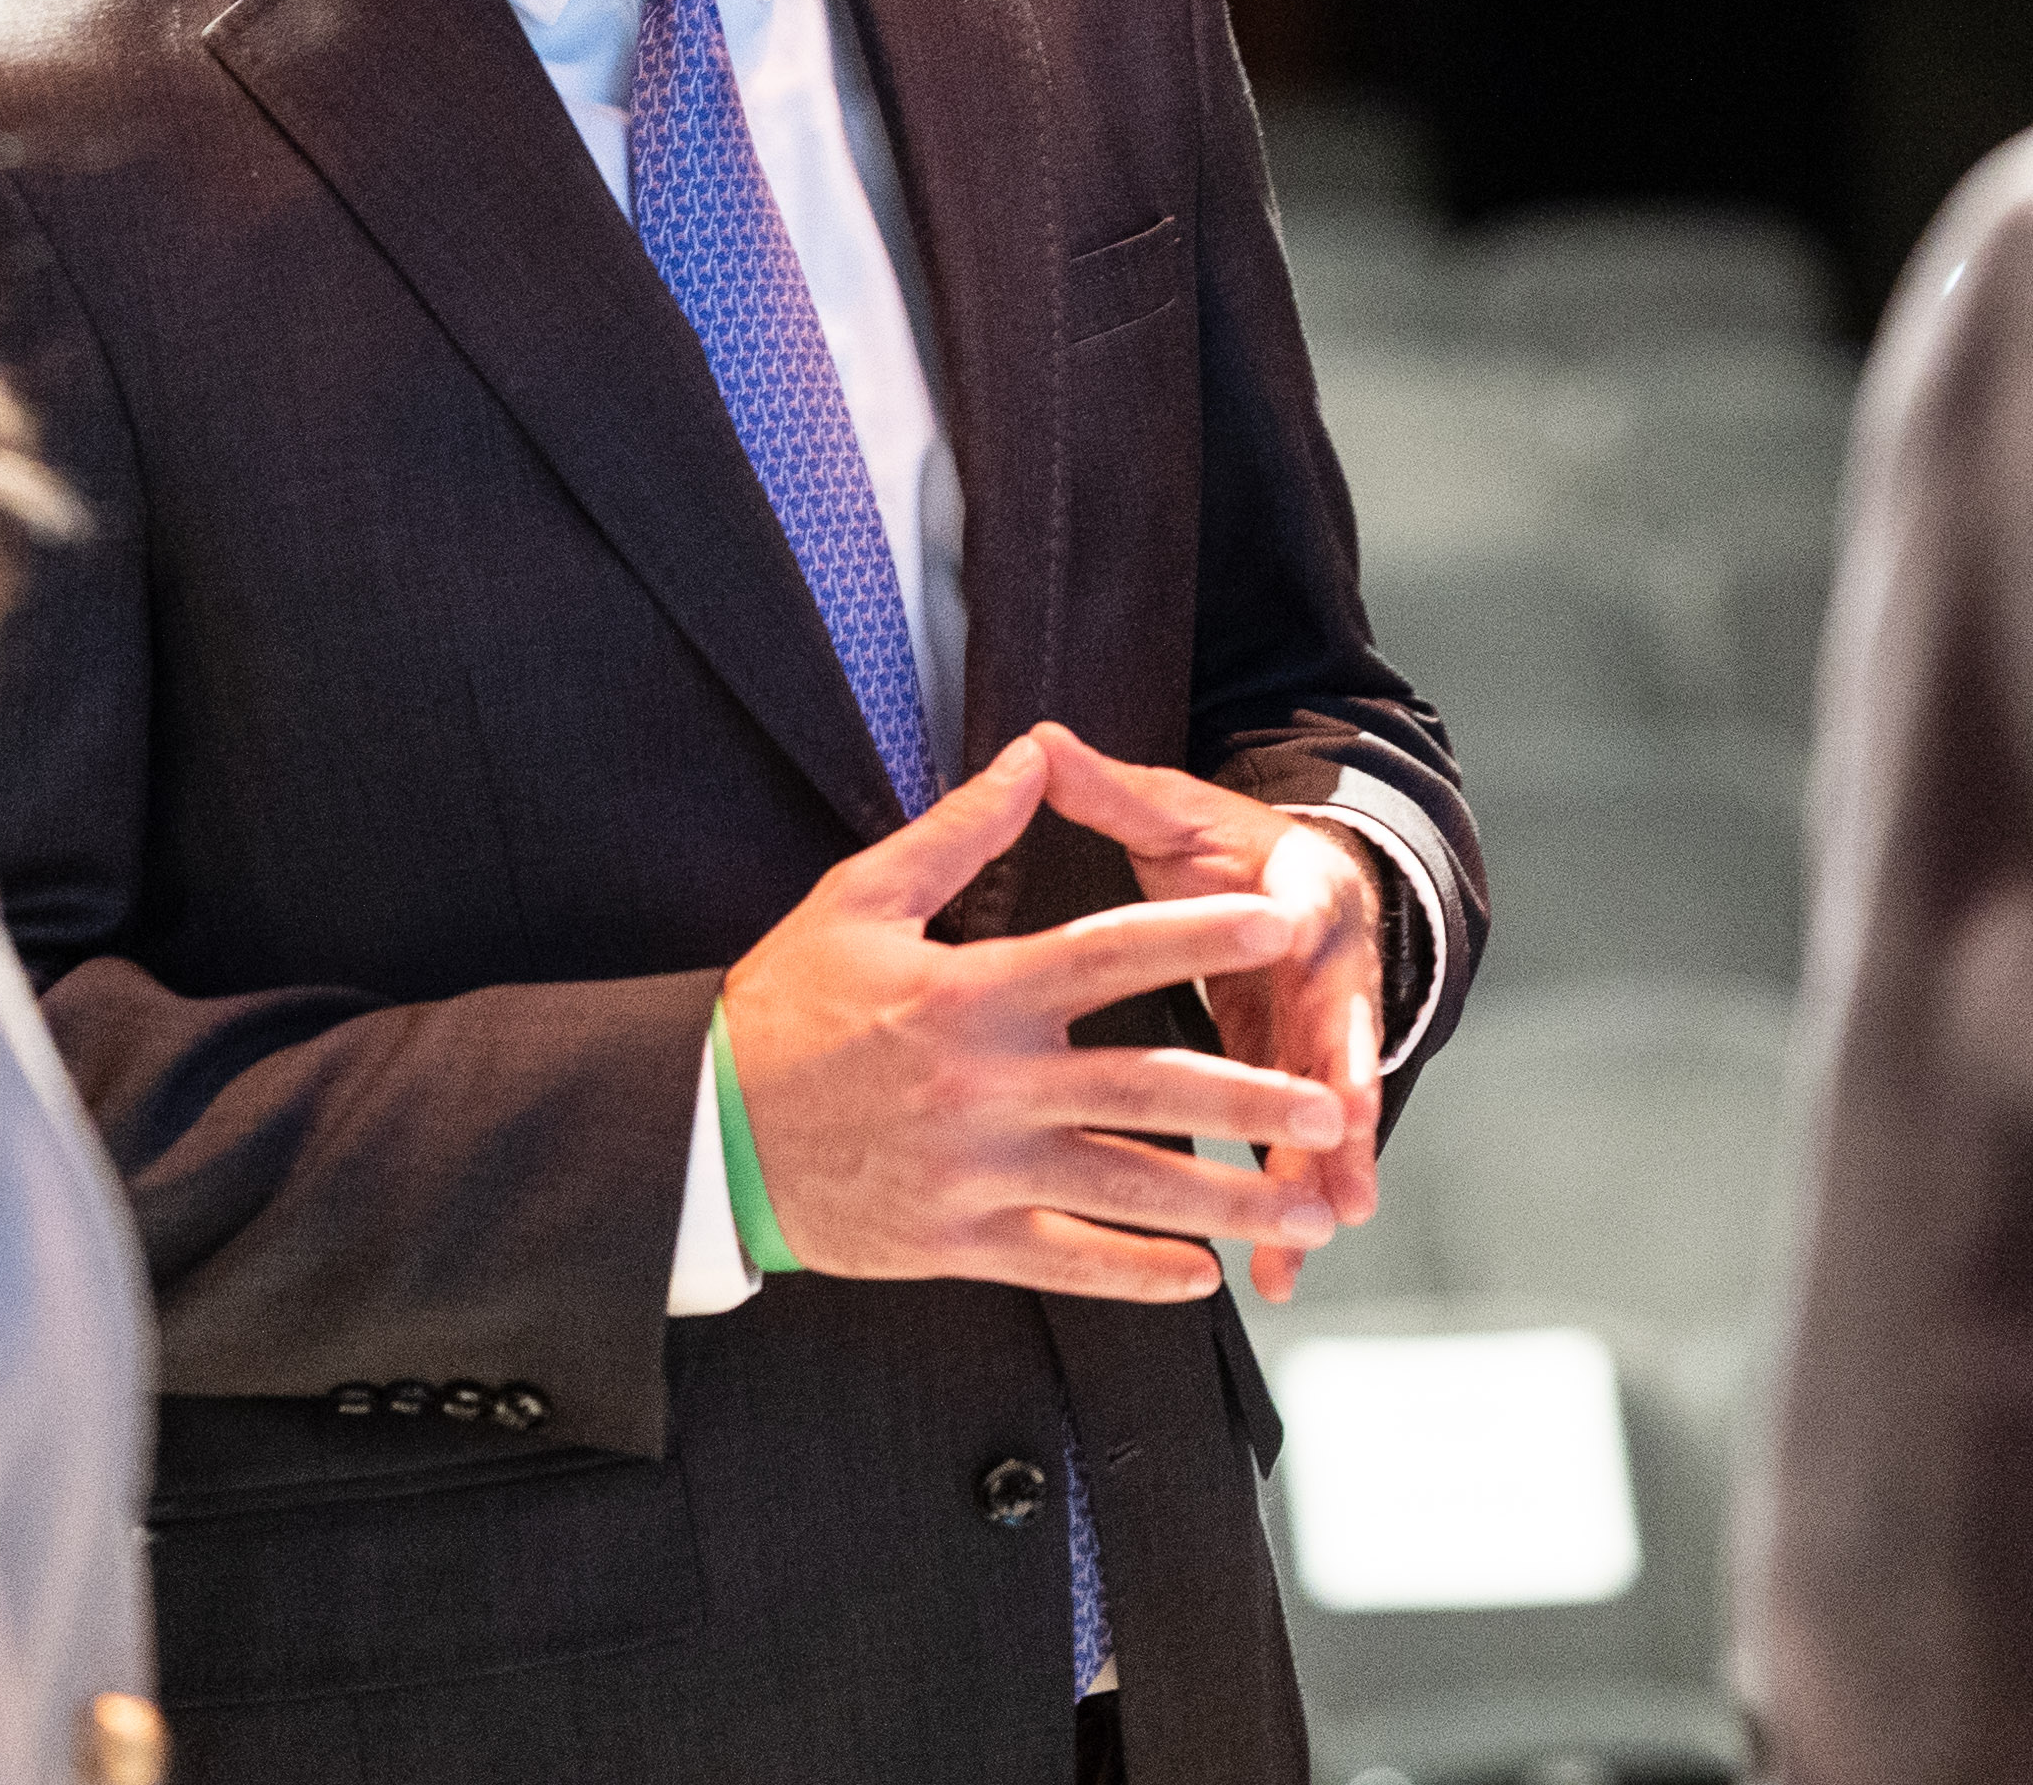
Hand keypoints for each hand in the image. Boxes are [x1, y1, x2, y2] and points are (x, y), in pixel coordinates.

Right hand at [721, 724, 1356, 1301]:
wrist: (702, 1132)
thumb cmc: (782, 1007)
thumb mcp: (860, 898)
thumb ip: (959, 832)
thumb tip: (1032, 754)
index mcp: (974, 993)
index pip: (1114, 953)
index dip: (1205, 935)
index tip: (1284, 923)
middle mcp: (989, 1086)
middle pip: (1148, 1087)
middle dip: (1253, 1099)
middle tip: (1330, 1104)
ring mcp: (978, 1173)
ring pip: (1127, 1189)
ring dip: (1225, 1201)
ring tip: (1300, 1211)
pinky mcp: (958, 1241)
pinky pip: (1069, 1264)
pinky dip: (1140, 1274)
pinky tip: (1202, 1277)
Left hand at [1030, 731, 1387, 1302]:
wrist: (1296, 879)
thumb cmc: (1226, 847)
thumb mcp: (1175, 811)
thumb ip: (1112, 791)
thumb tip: (1040, 744)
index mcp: (1294, 886)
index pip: (1308, 921)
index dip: (1312, 960)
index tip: (1309, 996)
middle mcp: (1322, 961)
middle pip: (1339, 1031)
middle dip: (1341, 1093)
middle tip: (1335, 1143)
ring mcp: (1321, 1029)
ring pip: (1330, 1107)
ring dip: (1321, 1170)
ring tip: (1312, 1235)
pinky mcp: (1304, 1079)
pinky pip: (1303, 1149)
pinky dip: (1288, 1201)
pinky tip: (1274, 1268)